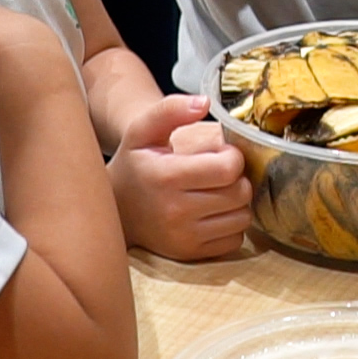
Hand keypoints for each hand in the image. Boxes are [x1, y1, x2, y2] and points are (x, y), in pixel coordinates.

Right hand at [108, 95, 251, 260]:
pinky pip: (234, 240)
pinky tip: (214, 213)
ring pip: (242, 218)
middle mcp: (175, 211)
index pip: (228, 168)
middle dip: (237, 179)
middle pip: (239, 193)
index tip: (220, 155)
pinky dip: (231, 225)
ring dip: (237, 203)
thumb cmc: (135, 163)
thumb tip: (204, 103)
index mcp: (166, 176)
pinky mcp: (190, 254)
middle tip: (220, 173)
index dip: (232, 157)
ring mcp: (183, 237)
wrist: (115, 206)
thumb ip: (171, 109)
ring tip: (217, 192)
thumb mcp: (144, 130)